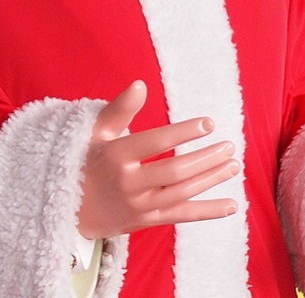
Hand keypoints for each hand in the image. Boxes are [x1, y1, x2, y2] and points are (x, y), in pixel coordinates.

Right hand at [75, 81, 241, 239]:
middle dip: (205, 159)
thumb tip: (140, 84)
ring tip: (234, 164)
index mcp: (116, 157)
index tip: (209, 123)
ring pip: (181, 194)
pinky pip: (181, 216)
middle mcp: (128, 184)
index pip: (155, 142)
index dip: (183, 132)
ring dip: (211, 180)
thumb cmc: (88, 160)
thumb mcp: (96, 132)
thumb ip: (120, 109)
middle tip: (229, 146)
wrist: (70, 207)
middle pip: (174, 172)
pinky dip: (208, 211)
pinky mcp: (146, 220)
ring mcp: (139, 206)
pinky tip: (232, 205)